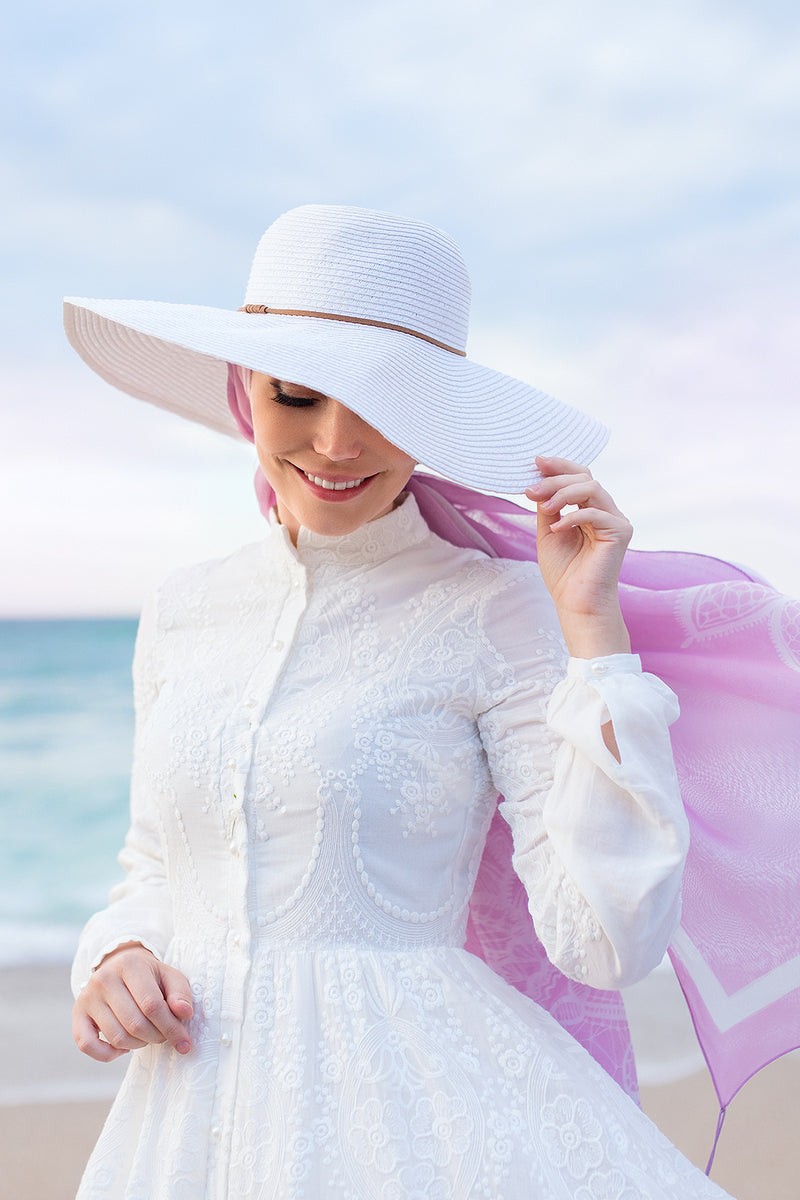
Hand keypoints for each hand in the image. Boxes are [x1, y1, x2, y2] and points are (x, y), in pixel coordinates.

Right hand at [72, 943, 193, 1062]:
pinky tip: (123, 1048)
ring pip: (116, 1037)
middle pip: (135, 1024)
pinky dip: (107, 1055)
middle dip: (157, 1037)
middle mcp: (104, 978)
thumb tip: (184, 1013)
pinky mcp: (77, 1014)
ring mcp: (87, 997)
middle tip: (164, 1035)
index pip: (152, 1005)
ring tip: (147, 1036)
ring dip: (138, 1045)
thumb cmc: (150, 977)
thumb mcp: (170, 977)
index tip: (185, 1043)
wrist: (120, 968)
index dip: (171, 1028)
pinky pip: (87, 1045)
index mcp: (130, 965)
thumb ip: (180, 993)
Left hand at [526, 456, 632, 657]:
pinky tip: (557, 529)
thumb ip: (548, 507)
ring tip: (543, 506)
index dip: (559, 466)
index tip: (536, 462)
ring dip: (562, 493)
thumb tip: (539, 482)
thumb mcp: (548, 532)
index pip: (579, 476)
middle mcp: (606, 511)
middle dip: (556, 478)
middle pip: (585, 477)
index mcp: (589, 509)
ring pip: (592, 488)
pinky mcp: (621, 532)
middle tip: (532, 488)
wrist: (577, 603)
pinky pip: (596, 512)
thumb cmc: (563, 572)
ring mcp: (616, 520)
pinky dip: (573, 517)